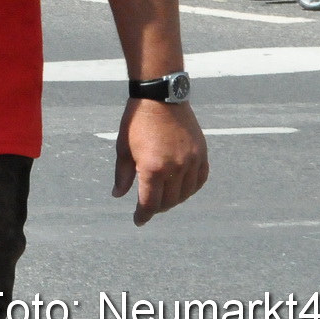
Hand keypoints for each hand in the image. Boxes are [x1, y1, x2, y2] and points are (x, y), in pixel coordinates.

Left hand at [112, 98, 207, 225]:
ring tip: (163, 198)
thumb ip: (123, 175)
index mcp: (153, 168)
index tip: (138, 220)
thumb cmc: (137, 121)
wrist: (160, 98)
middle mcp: (175, 168)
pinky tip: (182, 188)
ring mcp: (191, 161)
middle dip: (156, 208)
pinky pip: (199, 180)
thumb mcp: (123, 148)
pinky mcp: (201, 154)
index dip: (143, 215)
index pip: (150, 203)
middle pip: (168, 201)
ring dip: (173, 200)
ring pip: (185, 194)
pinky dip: (190, 188)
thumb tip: (118, 195)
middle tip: (148, 208)